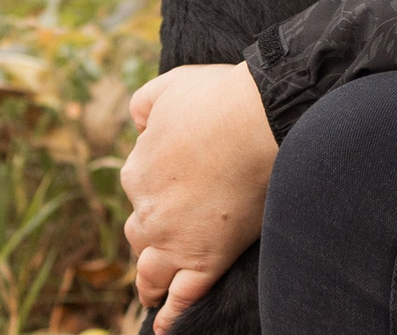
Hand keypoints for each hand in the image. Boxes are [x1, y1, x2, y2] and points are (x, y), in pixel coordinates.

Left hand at [120, 63, 279, 332]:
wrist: (260, 120)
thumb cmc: (219, 99)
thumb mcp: (170, 86)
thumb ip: (143, 105)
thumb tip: (137, 125)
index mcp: (136, 172)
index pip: (138, 185)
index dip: (161, 181)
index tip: (182, 178)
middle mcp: (147, 212)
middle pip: (140, 232)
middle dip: (153, 232)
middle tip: (174, 229)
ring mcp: (175, 241)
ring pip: (151, 270)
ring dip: (151, 280)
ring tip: (154, 290)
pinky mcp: (205, 261)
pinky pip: (182, 297)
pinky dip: (171, 314)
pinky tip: (166, 324)